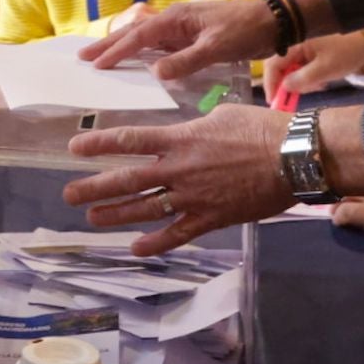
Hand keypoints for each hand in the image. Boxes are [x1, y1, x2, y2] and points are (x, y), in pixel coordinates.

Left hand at [63, 104, 292, 254]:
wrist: (294, 158)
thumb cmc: (260, 129)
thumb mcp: (219, 115)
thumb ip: (193, 127)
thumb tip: (182, 132)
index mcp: (180, 139)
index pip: (129, 140)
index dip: (98, 144)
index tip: (73, 149)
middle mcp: (179, 169)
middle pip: (128, 179)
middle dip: (95, 188)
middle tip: (69, 195)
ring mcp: (194, 196)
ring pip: (146, 208)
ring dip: (116, 214)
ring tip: (92, 218)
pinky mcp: (212, 218)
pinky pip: (178, 234)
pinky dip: (156, 243)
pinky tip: (136, 249)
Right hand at [79, 0, 278, 81]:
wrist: (273, 21)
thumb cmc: (246, 30)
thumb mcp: (217, 47)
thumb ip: (187, 61)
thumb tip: (155, 73)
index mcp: (176, 19)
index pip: (139, 37)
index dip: (117, 50)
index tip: (96, 63)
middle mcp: (174, 21)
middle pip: (134, 33)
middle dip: (109, 44)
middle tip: (83, 56)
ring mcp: (182, 29)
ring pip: (144, 39)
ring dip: (122, 47)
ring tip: (100, 57)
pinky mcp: (191, 37)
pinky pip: (159, 45)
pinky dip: (142, 53)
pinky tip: (137, 62)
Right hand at [266, 31, 363, 100]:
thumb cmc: (346, 54)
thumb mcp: (326, 69)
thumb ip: (303, 79)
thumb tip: (284, 88)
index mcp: (294, 43)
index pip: (273, 64)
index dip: (271, 83)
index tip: (274, 102)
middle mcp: (294, 46)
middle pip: (280, 69)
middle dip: (290, 85)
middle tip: (303, 95)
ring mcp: (301, 51)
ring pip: (291, 73)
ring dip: (302, 83)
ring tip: (320, 84)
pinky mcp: (308, 57)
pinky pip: (300, 72)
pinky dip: (308, 80)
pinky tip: (321, 80)